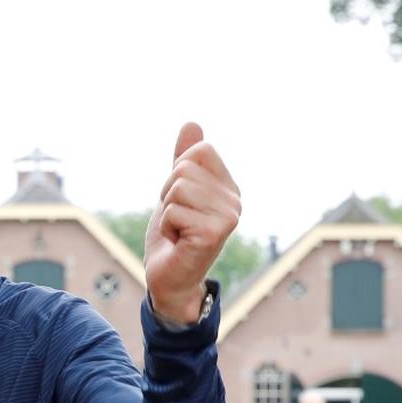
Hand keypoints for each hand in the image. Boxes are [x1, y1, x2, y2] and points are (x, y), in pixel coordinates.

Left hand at [145, 122, 240, 324]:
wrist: (170, 278)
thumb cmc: (173, 235)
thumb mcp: (174, 191)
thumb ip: (184, 159)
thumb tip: (192, 124)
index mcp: (229, 186)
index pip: (199, 151)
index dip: (176, 173)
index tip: (180, 200)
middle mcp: (235, 200)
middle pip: (184, 168)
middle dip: (168, 193)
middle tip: (177, 219)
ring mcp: (228, 217)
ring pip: (178, 188)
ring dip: (167, 211)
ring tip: (178, 230)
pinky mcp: (214, 233)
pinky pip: (172, 211)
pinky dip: (166, 227)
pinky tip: (178, 242)